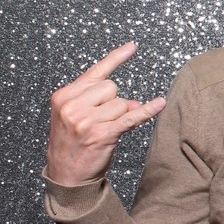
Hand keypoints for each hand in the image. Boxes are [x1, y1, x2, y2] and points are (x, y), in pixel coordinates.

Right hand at [46, 43, 164, 186]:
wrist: (65, 176)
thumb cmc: (73, 144)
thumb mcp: (80, 117)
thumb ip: (103, 103)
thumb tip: (135, 102)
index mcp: (64, 96)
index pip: (95, 72)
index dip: (116, 58)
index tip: (133, 46)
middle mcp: (72, 106)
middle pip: (112, 87)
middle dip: (113, 102)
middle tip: (99, 121)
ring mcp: (86, 120)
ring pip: (121, 103)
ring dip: (119, 116)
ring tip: (102, 131)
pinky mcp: (102, 134)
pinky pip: (131, 117)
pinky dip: (147, 111)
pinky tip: (159, 104)